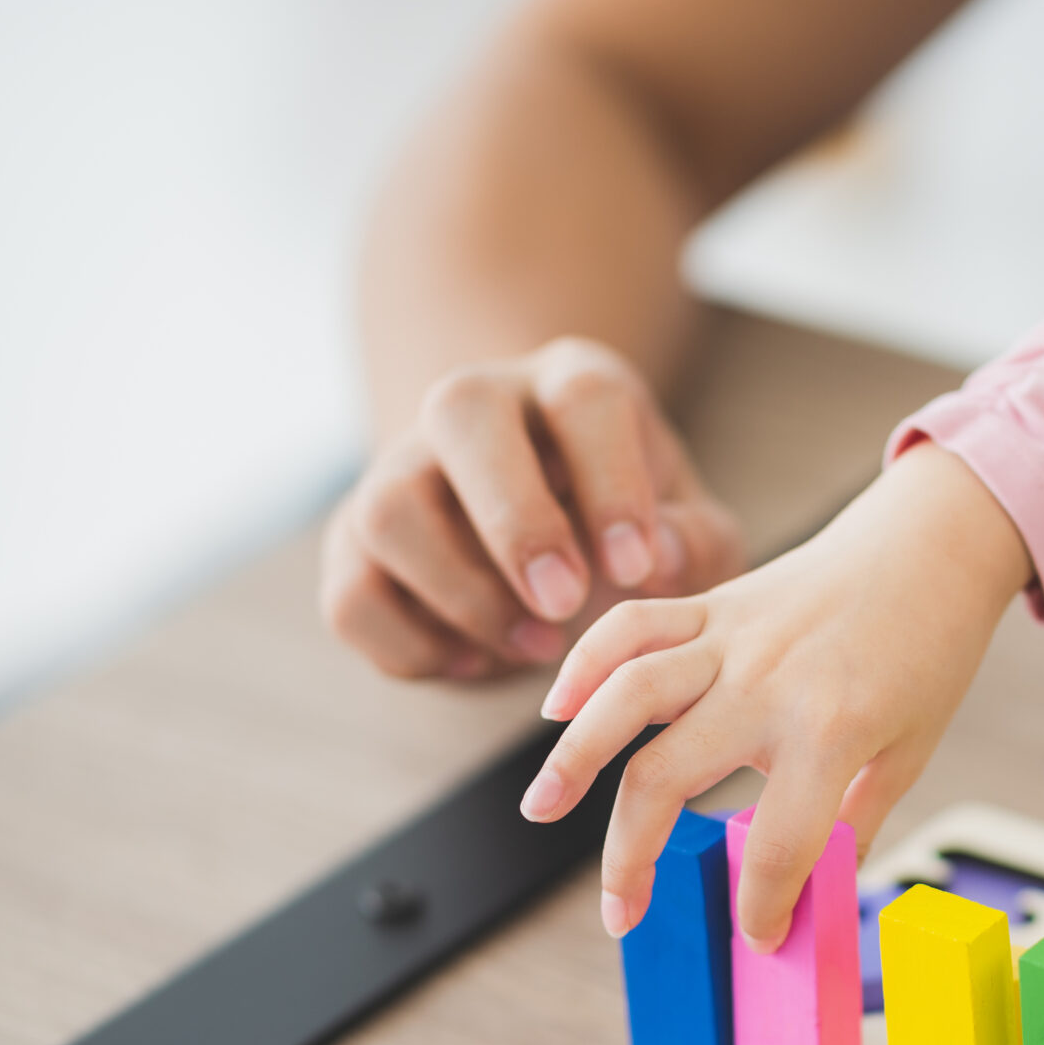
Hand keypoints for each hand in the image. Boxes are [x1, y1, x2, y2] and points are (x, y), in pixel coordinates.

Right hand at [321, 337, 745, 679]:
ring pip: (390, 508)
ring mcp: (400, 467)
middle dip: (513, 519)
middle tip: (565, 603)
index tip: (636, 568)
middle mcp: (474, 404)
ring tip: (537, 646)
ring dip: (463, 596)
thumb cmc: (630, 532)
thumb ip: (692, 541)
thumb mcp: (687, 532)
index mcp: (568, 384)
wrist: (544, 538)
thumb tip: (656, 558)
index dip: (610, 482)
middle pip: (459, 412)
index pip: (582, 398)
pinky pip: (351, 596)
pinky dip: (411, 647)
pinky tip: (475, 660)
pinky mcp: (353, 543)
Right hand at [519, 444, 1033, 949]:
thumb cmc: (929, 650)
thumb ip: (854, 823)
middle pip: (665, 779)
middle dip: (630, 859)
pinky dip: (586, 662)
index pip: (776, 845)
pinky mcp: (714, 604)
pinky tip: (557, 710)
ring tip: (539, 808)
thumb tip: (810, 892)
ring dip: (574, 755)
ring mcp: (732, 638)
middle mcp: (766, 683)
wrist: (932, 546)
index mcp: (828, 731)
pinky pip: (633, 625)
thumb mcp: (908, 753)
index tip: (756, 934)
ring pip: (627, 695)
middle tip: (620, 914)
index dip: (762, 906)